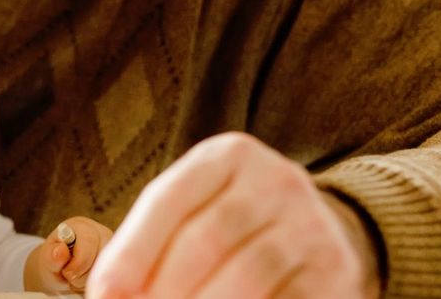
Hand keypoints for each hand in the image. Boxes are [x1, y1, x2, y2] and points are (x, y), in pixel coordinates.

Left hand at [24, 216, 113, 293]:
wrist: (60, 268)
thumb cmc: (54, 259)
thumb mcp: (47, 258)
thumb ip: (52, 255)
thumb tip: (60, 250)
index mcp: (81, 226)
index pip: (88, 241)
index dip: (78, 263)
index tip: (66, 272)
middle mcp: (100, 232)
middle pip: (101, 256)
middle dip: (83, 274)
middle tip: (70, 275)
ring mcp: (111, 246)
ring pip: (107, 269)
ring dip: (88, 280)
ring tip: (77, 277)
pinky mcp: (116, 261)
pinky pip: (110, 277)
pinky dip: (95, 283)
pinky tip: (86, 279)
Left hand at [85, 133, 382, 298]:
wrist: (321, 232)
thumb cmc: (233, 224)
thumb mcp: (196, 209)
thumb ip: (152, 243)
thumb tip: (110, 293)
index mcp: (228, 156)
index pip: (168, 200)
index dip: (131, 252)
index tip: (105, 293)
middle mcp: (275, 180)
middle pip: (205, 239)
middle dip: (162, 289)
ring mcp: (311, 225)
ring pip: (244, 276)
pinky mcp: (335, 271)